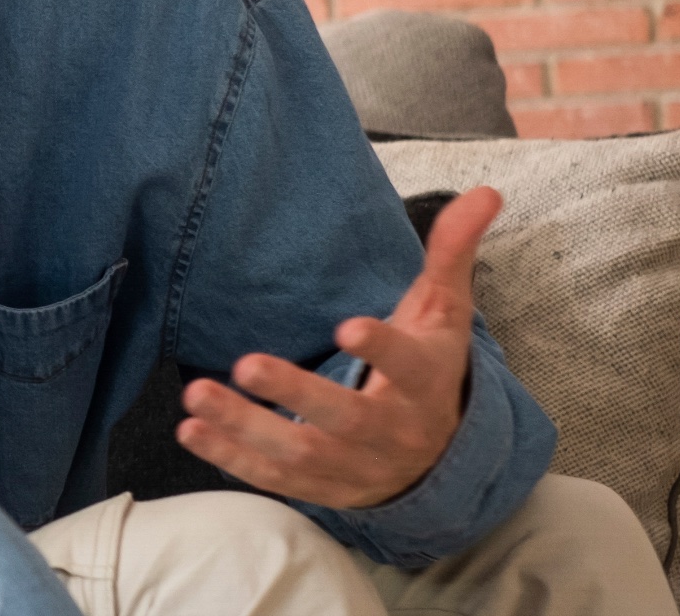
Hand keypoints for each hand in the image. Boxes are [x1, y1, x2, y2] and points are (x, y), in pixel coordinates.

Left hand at [177, 185, 500, 508]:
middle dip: (296, 394)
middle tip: (245, 364)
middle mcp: (394, 431)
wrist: (439, 458)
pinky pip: (277, 480)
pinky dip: (232, 458)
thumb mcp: (444, 313)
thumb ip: (451, 253)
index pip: (408, 365)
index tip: (347, 327)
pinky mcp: (324, 489)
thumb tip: (486, 191)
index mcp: (426, 382)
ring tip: (195, 393)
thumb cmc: (429, 369)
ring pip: (302, 454)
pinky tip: (192, 430)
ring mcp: (358, 467)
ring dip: (246, 427)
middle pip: (347, 419)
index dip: (381, 349)